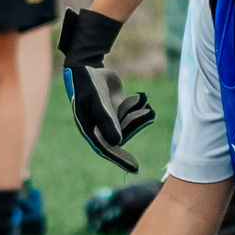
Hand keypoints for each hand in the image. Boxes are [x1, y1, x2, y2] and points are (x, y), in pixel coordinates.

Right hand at [56, 8, 153, 172]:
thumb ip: (106, 119)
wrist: (87, 66)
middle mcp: (99, 127)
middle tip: (147, 115)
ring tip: (146, 106)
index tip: (135, 168)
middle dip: (135, 127)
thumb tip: (118, 142)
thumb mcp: (96, 99)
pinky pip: (131, 116)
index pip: (105, 149)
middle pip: (120, 137)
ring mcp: (108, 120)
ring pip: (128, 127)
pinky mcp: (117, 111)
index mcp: (89, 128)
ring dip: (138, 117)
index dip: (120, 159)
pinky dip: (138, 108)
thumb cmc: (87, 82)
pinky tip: (140, 97)